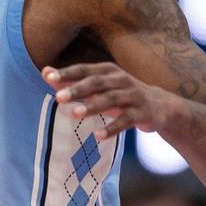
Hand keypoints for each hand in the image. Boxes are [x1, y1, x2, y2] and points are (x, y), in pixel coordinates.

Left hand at [42, 62, 179, 140]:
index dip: (67, 73)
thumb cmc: (120, 93)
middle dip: (78, 89)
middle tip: (58, 97)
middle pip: (97, 82)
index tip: (48, 77)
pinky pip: (126, 121)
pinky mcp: (143, 113)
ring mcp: (133, 96)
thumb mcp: (99, 85)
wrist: (160, 106)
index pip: (84, 69)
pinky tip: (98, 136)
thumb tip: (45, 72)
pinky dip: (112, 128)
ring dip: (92, 106)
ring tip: (73, 113)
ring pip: (111, 99)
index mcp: (108, 70)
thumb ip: (72, 80)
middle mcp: (121, 80)